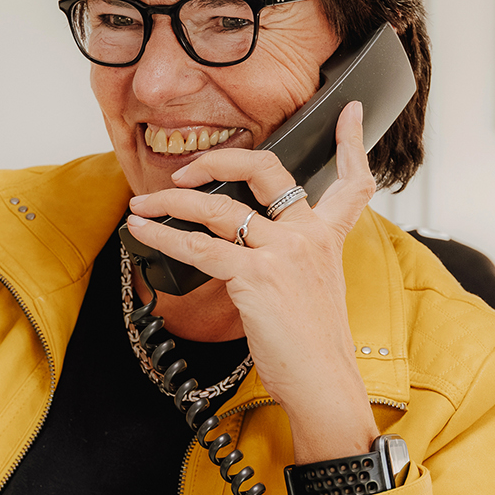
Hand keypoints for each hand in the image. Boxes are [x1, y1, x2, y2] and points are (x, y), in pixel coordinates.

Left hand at [124, 100, 379, 464]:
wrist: (323, 384)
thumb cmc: (313, 349)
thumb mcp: (312, 292)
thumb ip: (286, 261)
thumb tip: (236, 252)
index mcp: (328, 239)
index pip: (352, 182)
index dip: (352, 141)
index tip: (349, 111)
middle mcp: (309, 236)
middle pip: (266, 170)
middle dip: (218, 159)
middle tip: (184, 172)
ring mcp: (284, 253)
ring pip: (218, 207)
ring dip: (170, 203)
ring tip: (141, 205)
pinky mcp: (256, 277)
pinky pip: (198, 246)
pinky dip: (163, 236)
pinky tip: (143, 232)